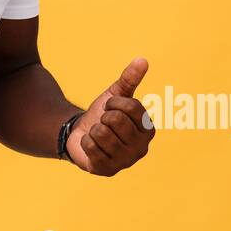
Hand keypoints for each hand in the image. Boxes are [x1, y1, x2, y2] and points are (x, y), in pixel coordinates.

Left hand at [66, 57, 154, 175]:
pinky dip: (86, 141)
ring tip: (97, 134)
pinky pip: (91, 147)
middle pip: (116, 120)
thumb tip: (143, 60)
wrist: (81, 133)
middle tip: (103, 123)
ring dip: (93, 129)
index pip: (132, 107)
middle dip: (103, 117)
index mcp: (148, 130)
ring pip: (102, 133)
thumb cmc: (103, 114)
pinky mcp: (107, 170)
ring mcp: (125, 162)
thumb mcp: (116, 95)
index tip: (110, 107)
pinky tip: (91, 145)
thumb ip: (130, 79)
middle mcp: (141, 148)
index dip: (115, 102)